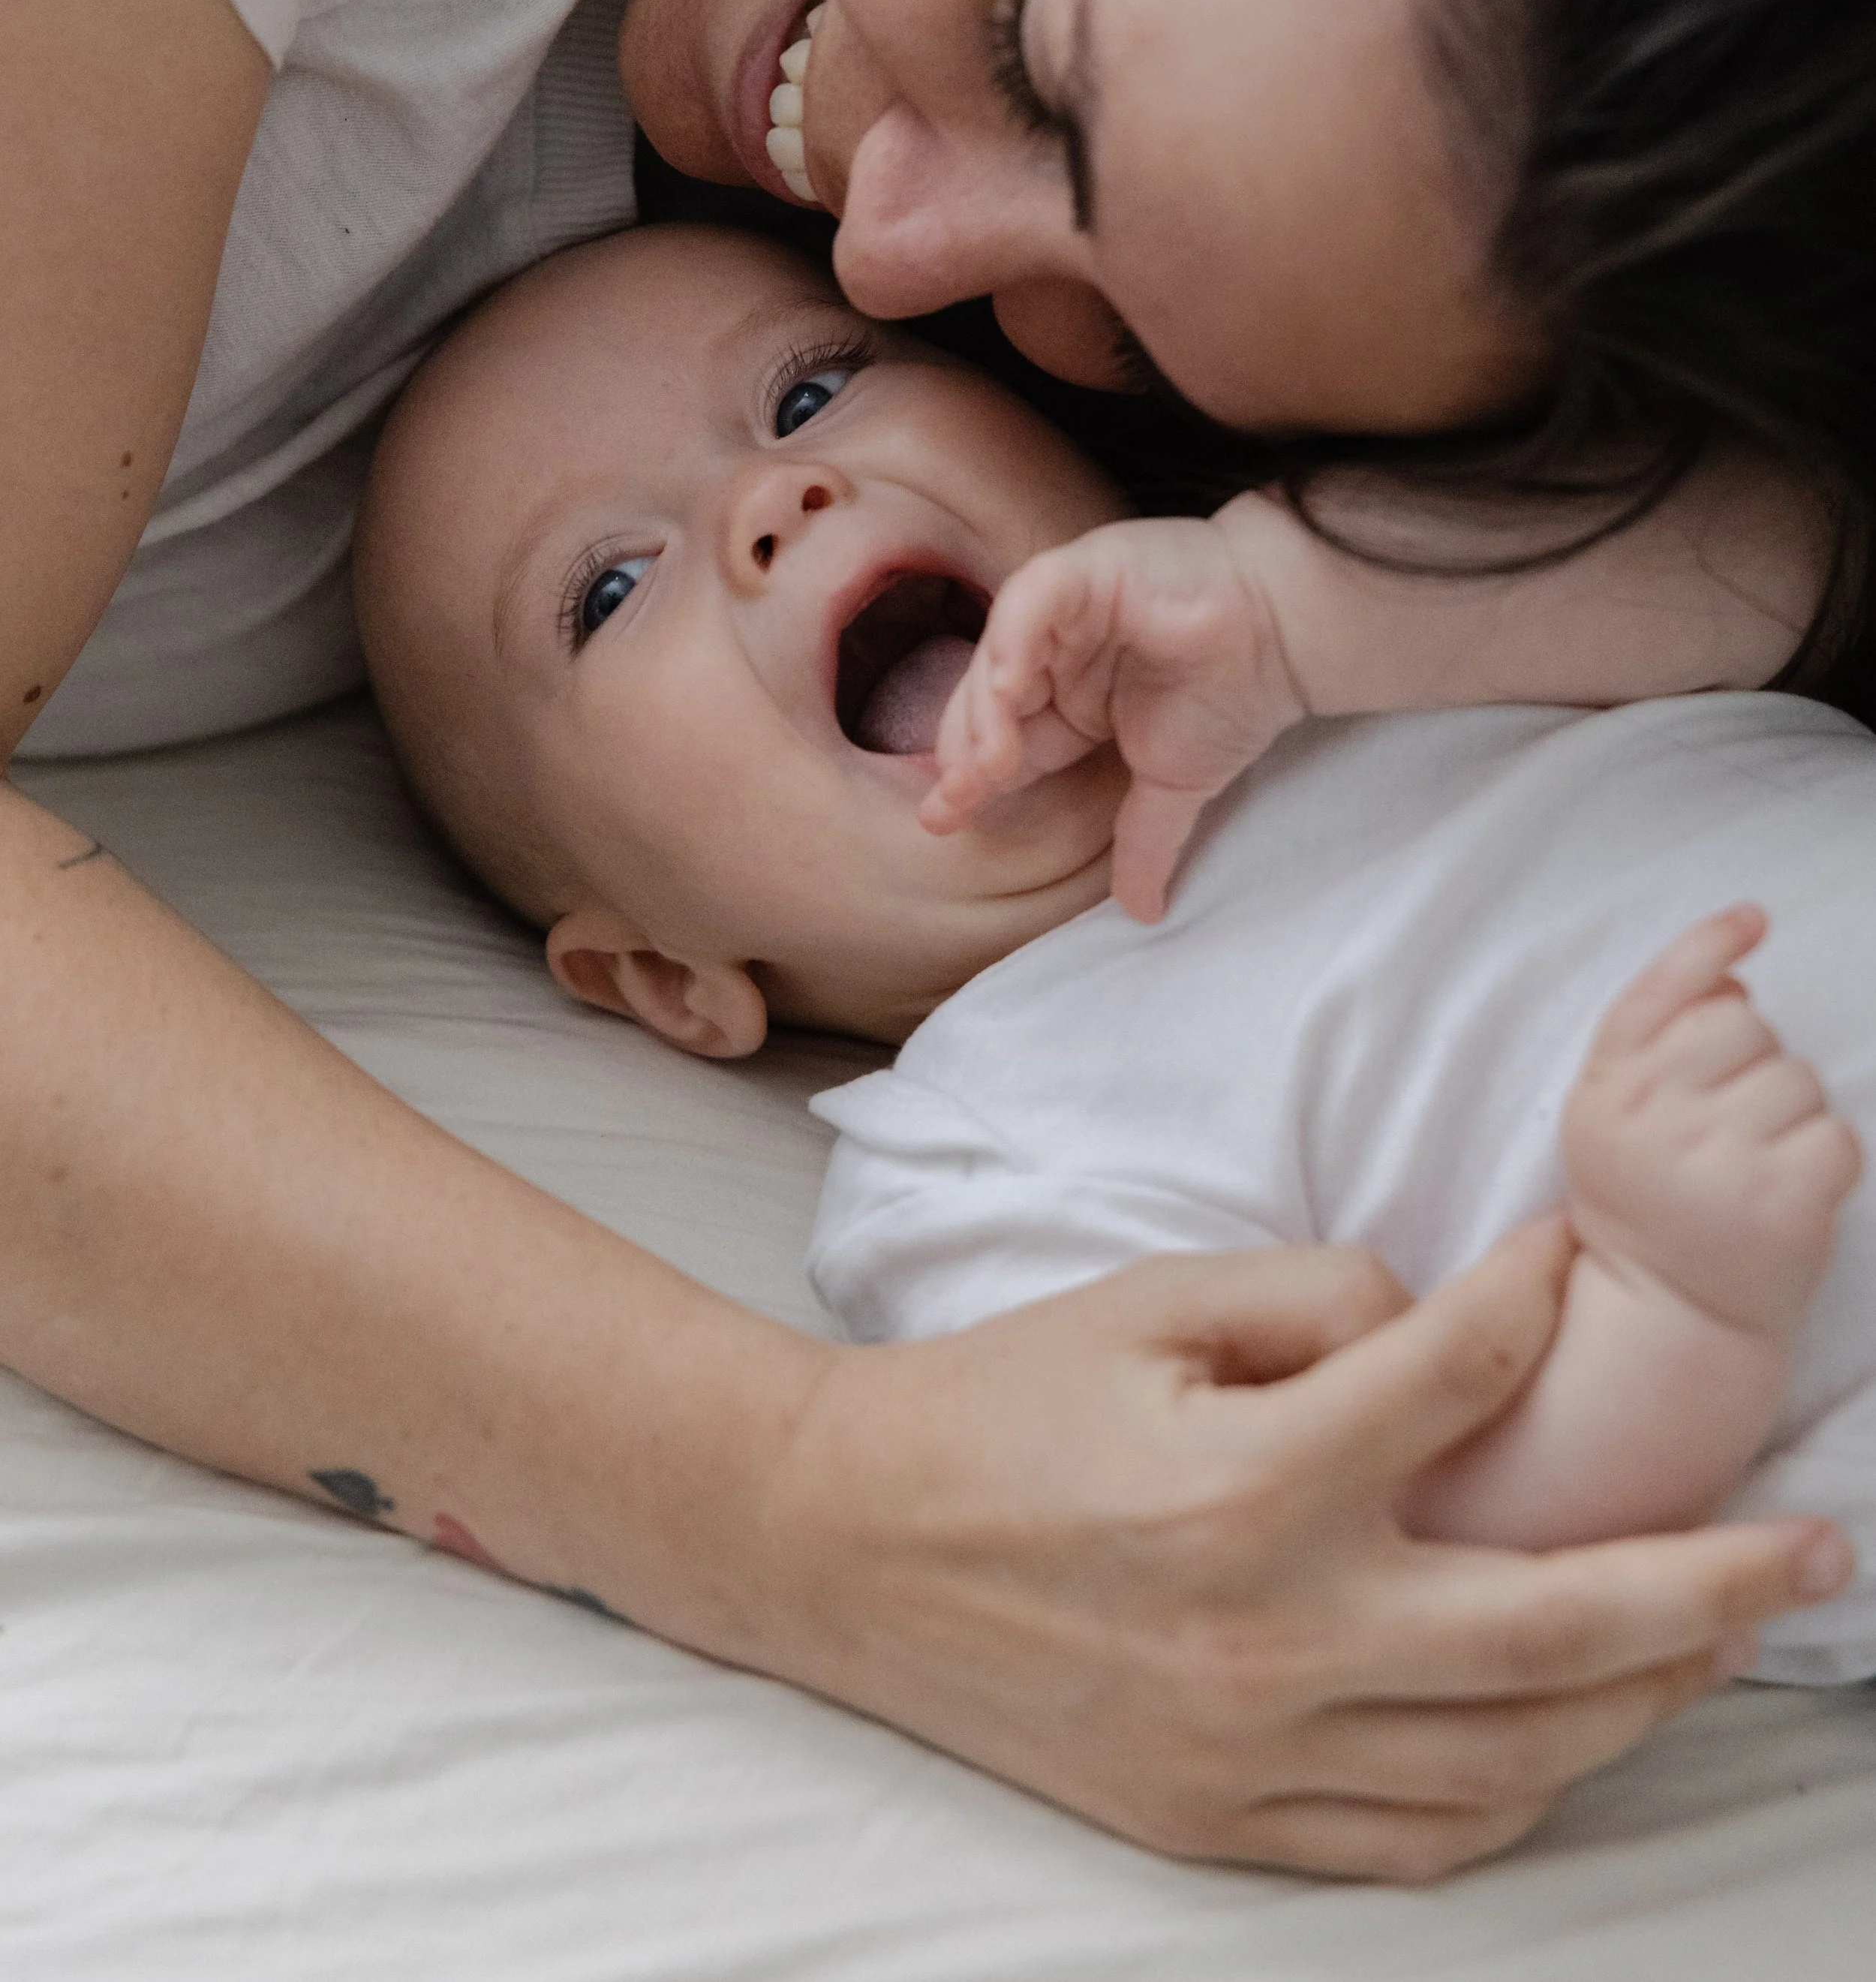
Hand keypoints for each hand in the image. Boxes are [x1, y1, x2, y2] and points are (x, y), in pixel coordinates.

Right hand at [753, 1221, 1848, 1879]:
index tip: (1580, 1255)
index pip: (1462, 1377)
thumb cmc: (1001, 1403)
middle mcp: (1274, 1638)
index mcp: (1251, 1484)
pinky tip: (1575, 1735)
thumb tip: (1449, 1326)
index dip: (1538, 1296)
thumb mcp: (1149, 1303)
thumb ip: (1320, 1298)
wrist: (845, 1545)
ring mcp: (1253, 1753)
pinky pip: (1420, 1840)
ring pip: (1516, 1758)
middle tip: (1810, 1544)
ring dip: (1644, 1698)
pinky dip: (1520, 1792)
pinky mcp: (1223, 1824)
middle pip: (1560, 1627)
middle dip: (1714, 1583)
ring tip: (1723, 1636)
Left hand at [920, 512, 1306, 920]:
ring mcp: (1064, 609)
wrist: (1286, 637)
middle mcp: (1054, 653)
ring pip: (995, 656)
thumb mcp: (1175, 784)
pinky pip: (1031, 603)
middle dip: (965, 755)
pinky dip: (1013, 643)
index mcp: (1066, 701)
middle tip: (956, 800)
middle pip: (982, 703)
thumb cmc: (1235, 694)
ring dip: (983, 712)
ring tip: (989, 763)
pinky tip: (1011, 688)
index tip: (942, 823)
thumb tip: (1145, 913)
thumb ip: (1146, 841)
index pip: (1000, 743)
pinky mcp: (1084, 572)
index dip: (968, 782)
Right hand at [1566, 907, 1862, 1333]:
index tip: (1753, 918)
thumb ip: (1654, 1036)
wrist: (1667, 1311)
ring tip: (1754, 1159)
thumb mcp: (1615, 1113)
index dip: (1710, 945)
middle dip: (1752, 1058)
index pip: (1663, 992)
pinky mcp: (1783, 1205)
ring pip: (1798, 1077)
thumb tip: (1737, 972)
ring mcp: (1719, 1162)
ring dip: (1792, 1111)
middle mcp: (1654, 1119)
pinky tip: (1787, 1188)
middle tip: (1726, 1119)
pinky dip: (1825, 1158)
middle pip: (1743, 1023)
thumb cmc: (1645, 1195)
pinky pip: (1836, 1135)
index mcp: (1608, 1089)